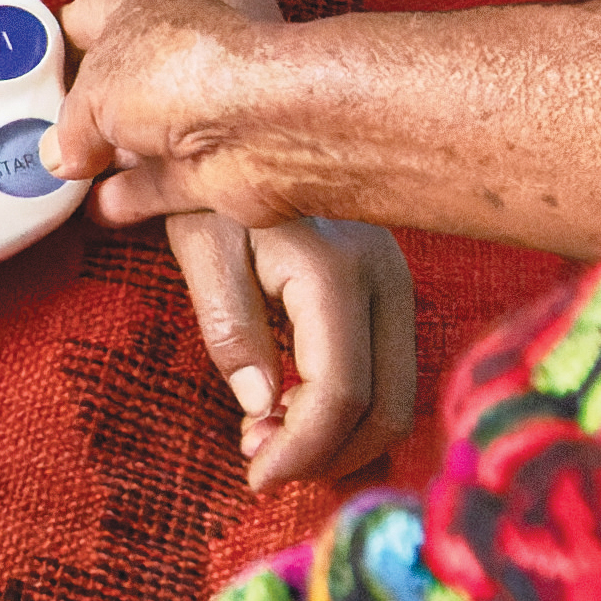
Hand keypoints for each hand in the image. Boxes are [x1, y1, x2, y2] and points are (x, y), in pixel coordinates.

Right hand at [47, 0, 285, 224]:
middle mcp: (167, 51)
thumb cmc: (180, 72)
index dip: (48, 48)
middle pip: (108, 83)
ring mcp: (191, 109)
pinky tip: (95, 209)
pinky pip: (158, 183)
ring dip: (103, 158)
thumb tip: (60, 154)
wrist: (261, 125)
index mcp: (136, 3)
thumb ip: (66, 128)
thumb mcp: (91, 93)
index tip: (15, 81)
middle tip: (30, 138)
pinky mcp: (209, 164)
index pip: (80, 19)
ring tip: (56, 179)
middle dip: (74, 113)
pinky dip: (129, 197)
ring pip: (135, 136)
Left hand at [165, 207, 417, 487]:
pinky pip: (392, 370)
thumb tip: (261, 408)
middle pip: (386, 408)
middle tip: (261, 464)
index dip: (302, 450)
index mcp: (334, 270)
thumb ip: (231, 328)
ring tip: (272, 437)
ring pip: (398, 396)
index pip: (341, 392)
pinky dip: (353, 408)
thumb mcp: (201, 249)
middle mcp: (386, 278)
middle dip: (326, 456)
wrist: (242, 123)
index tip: (255, 477)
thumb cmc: (208, 187)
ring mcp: (399, 282)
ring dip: (341, 438)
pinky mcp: (395, 288)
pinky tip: (297, 404)